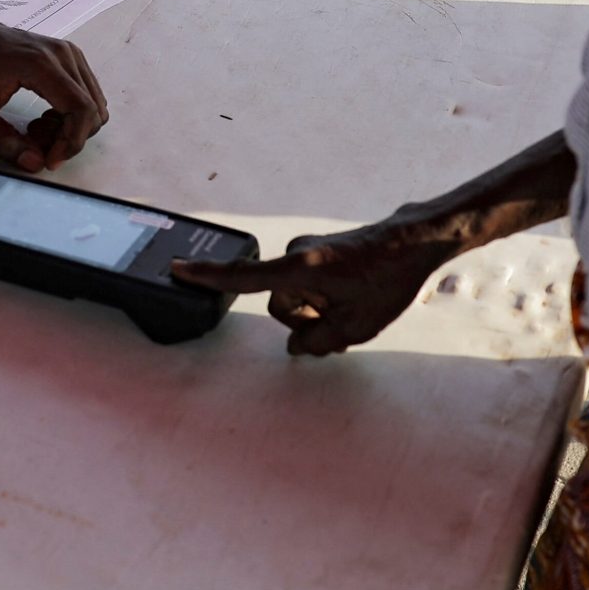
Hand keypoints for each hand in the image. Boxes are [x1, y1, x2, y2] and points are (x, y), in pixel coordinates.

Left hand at [0, 7, 109, 170]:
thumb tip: (34, 162)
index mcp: (40, 64)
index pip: (81, 109)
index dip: (71, 142)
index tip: (50, 160)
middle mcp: (61, 55)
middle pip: (92, 110)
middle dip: (68, 138)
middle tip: (35, 142)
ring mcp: (68, 53)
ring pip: (93, 104)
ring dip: (70, 127)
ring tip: (36, 128)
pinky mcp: (68, 57)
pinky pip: (86, 95)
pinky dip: (70, 115)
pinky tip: (43, 117)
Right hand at [173, 217, 456, 355]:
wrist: (411, 243)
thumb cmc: (386, 281)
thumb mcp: (355, 326)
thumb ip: (317, 341)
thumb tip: (295, 346)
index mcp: (300, 270)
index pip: (244, 278)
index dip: (208, 277)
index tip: (177, 268)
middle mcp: (295, 255)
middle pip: (279, 305)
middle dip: (304, 321)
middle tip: (343, 323)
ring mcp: (304, 250)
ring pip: (292, 297)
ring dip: (315, 311)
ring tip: (352, 309)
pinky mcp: (314, 251)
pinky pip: (303, 284)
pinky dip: (319, 298)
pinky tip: (350, 300)